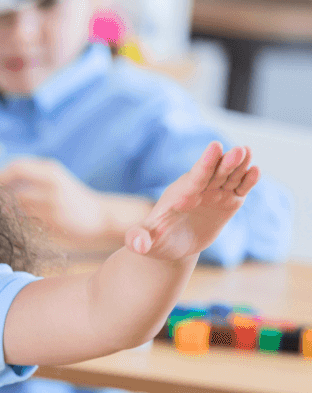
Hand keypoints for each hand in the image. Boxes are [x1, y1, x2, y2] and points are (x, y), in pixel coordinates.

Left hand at [0, 157, 105, 241]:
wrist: (100, 216)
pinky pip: (27, 224)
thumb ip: (27, 177)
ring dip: (3, 212)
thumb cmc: (69, 197)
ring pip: (18, 209)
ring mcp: (55, 205)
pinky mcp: (56, 224)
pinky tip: (8, 226)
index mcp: (50, 170)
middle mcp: (53, 185)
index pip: (17, 167)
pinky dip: (15, 224)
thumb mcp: (52, 179)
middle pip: (14, 189)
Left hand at [126, 142, 258, 260]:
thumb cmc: (155, 241)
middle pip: (214, 173)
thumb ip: (139, 239)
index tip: (215, 146)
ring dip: (239, 166)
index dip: (205, 163)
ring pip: (229, 177)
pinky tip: (255, 170)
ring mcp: (213, 194)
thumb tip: (137, 246)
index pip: (194, 177)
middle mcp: (197, 190)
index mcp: (179, 195)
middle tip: (239, 150)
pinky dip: (247, 181)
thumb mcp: (145, 241)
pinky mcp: (227, 202)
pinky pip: (239, 189)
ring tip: (247, 152)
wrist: (171, 245)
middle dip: (226, 162)